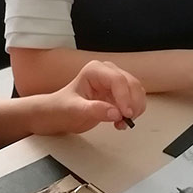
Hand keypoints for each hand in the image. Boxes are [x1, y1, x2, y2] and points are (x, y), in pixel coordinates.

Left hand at [31, 60, 145, 134]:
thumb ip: (94, 110)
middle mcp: (107, 73)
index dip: (125, 97)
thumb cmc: (61, 108)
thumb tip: (115, 112)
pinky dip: (132, 112)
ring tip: (121, 122)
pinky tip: (120, 122)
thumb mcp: (74, 110)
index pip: (118, 80)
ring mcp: (113, 84)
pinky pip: (133, 101)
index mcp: (94, 70)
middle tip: (126, 119)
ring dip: (134, 108)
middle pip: (131, 84)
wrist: (56, 115)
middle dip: (132, 103)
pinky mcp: (117, 95)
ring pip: (136, 92)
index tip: (125, 113)